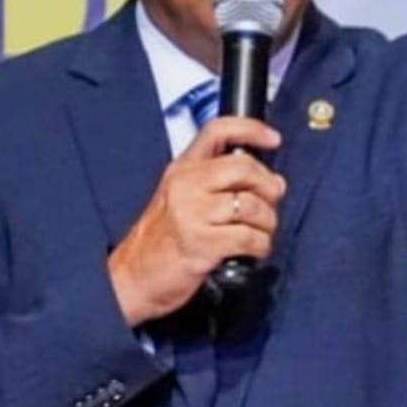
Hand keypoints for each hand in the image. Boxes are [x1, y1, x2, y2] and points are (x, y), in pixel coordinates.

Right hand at [107, 117, 285, 326]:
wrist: (133, 277)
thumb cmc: (161, 242)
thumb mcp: (181, 199)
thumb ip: (219, 184)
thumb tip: (273, 182)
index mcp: (181, 170)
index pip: (217, 131)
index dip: (251, 129)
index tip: (273, 139)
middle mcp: (186, 185)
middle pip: (244, 167)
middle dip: (269, 186)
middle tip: (271, 202)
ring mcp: (192, 214)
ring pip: (252, 205)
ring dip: (267, 222)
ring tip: (261, 232)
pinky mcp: (202, 244)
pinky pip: (249, 237)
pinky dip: (260, 245)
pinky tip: (254, 250)